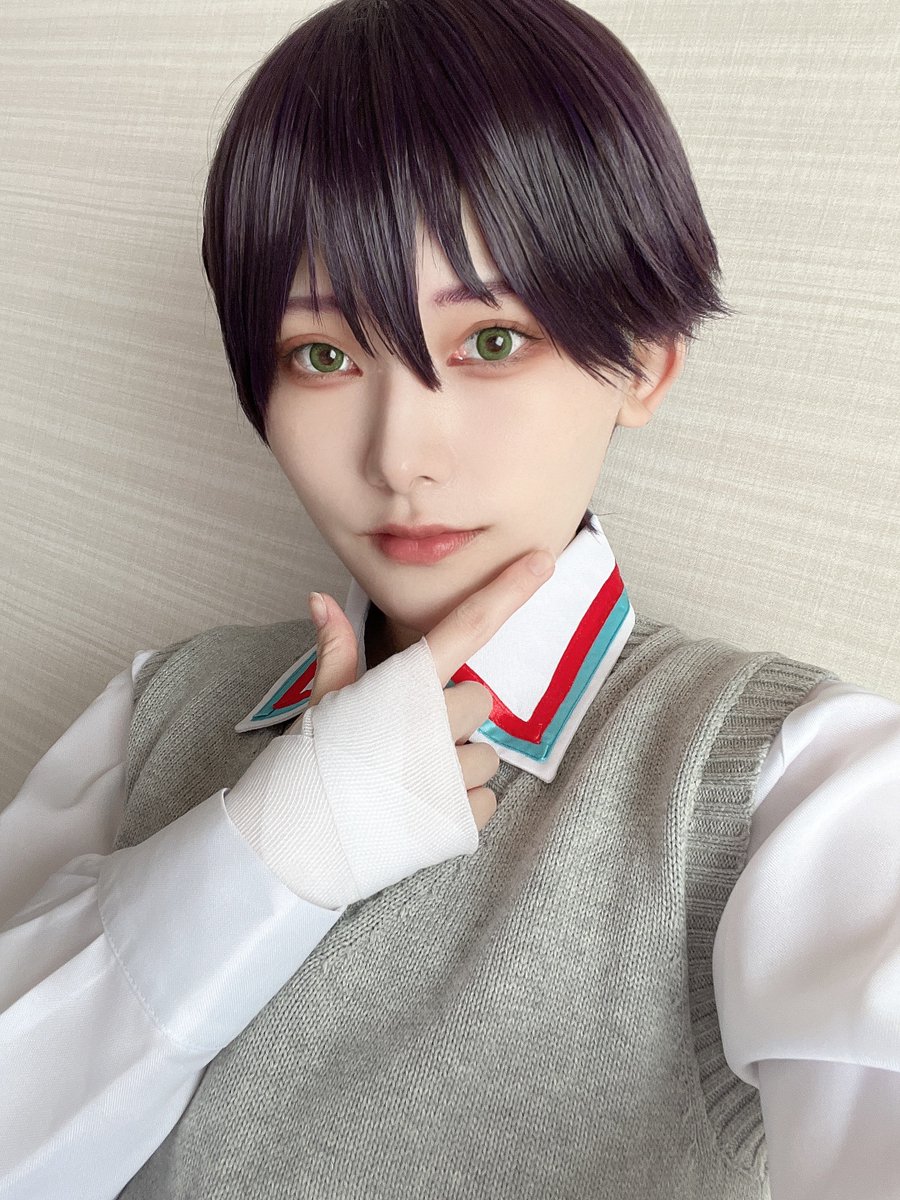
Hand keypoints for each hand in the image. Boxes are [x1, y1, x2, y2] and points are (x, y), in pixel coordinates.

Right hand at [292, 548, 555, 831]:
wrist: (294, 843)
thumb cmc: (306, 765)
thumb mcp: (321, 701)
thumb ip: (337, 649)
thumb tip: (321, 597)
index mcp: (405, 685)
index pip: (467, 626)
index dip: (509, 590)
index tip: (544, 560)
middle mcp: (436, 721)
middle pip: (479, 702)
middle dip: (453, 720)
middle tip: (407, 742)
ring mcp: (451, 772)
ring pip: (487, 756)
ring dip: (458, 767)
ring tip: (408, 784)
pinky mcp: (461, 817)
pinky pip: (487, 802)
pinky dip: (462, 808)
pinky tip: (420, 812)